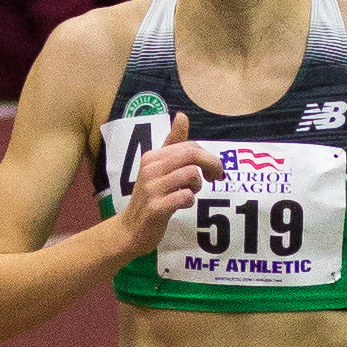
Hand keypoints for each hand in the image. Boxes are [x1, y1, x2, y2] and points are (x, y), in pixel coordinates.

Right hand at [115, 111, 221, 257]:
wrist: (130, 230)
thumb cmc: (150, 197)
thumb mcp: (159, 168)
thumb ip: (172, 144)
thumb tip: (182, 116)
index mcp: (152, 157)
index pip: (188, 146)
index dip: (207, 156)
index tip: (212, 169)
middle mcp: (150, 169)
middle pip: (191, 155)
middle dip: (211, 164)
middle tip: (215, 177)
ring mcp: (152, 188)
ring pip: (190, 175)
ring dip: (197, 186)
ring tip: (190, 193)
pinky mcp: (156, 207)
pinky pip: (184, 197)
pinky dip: (189, 200)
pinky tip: (182, 204)